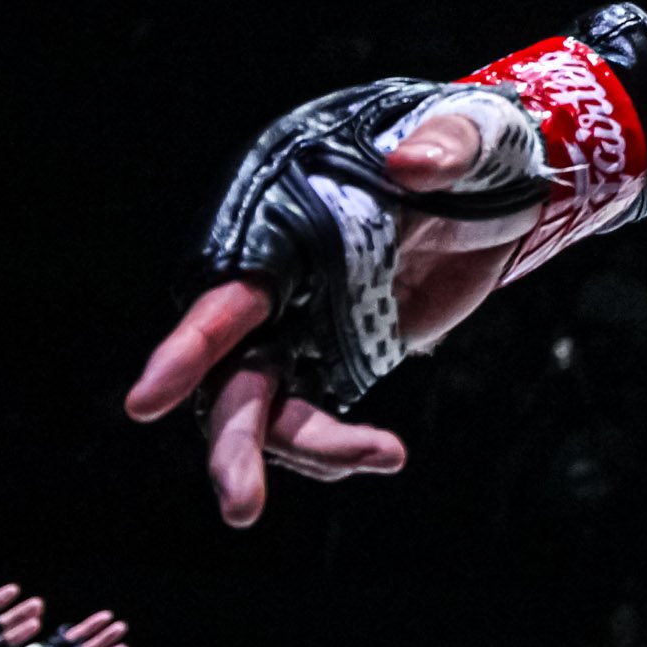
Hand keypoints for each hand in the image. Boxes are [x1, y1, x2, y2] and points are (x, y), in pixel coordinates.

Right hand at [121, 104, 539, 525]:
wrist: (499, 189)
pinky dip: (339, 449)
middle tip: (242, 506)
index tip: (148, 401)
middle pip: (230, 374)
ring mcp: (305, 326)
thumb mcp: (471, 139)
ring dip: (299, 455)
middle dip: (231, 440)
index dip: (188, 348)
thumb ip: (445, 148)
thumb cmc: (471, 150)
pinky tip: (385, 456)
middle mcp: (280, 285)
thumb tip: (413, 163)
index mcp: (285, 227)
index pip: (225, 295)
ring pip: (267, 409)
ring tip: (384, 458)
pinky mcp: (341, 356)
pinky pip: (314, 418)